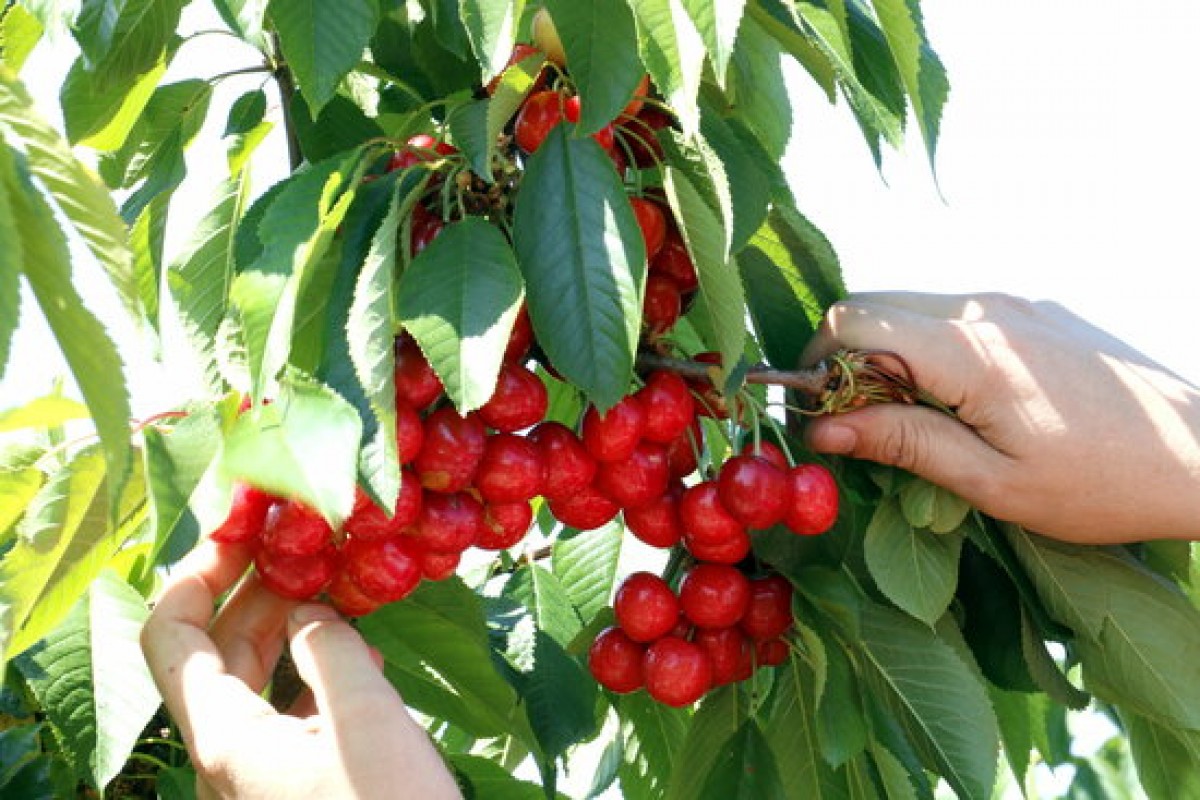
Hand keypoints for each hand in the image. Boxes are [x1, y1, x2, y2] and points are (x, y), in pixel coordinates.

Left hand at [140, 541, 462, 799]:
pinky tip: (361, 655)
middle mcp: (228, 753)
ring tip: (338, 590)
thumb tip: (314, 612)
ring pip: (256, 681)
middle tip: (305, 548)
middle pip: (215, 653)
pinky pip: (290, 713)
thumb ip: (330, 651)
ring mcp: (261, 772)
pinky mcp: (298, 784)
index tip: (246, 530)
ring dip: (290, 627)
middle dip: (255, 591)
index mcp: (224, 736)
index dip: (197, 573)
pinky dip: (315, 671)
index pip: (170, 635)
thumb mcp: (364, 719)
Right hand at [802, 292, 1199, 543]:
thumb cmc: (1103, 484)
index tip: (815, 418)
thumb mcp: (993, 481)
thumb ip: (902, 443)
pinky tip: (956, 402)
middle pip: (874, 305)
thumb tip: (819, 429)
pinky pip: (954, 315)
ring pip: (912, 306)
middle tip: (854, 425)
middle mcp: (988, 307)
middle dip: (843, 359)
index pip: (853, 323)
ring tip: (908, 420)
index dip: (814, 365)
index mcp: (970, 350)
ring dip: (886, 354)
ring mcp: (1015, 303)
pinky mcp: (1036, 310)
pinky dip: (928, 349)